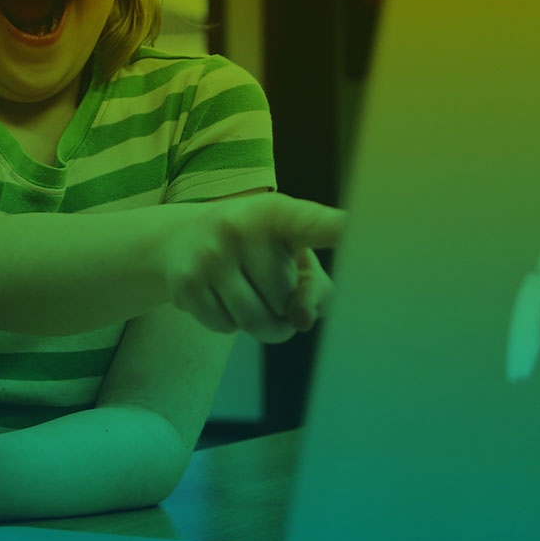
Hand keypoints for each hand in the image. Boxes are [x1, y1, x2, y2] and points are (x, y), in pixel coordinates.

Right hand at [160, 195, 344, 342]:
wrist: (179, 239)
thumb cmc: (256, 249)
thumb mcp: (292, 253)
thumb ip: (317, 288)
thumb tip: (302, 320)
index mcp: (278, 212)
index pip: (315, 224)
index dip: (341, 230)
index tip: (360, 227)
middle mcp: (240, 227)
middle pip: (286, 300)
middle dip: (283, 306)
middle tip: (266, 282)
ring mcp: (209, 254)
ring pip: (257, 322)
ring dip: (262, 324)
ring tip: (250, 297)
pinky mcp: (186, 283)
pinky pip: (226, 328)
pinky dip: (229, 323)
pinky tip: (219, 296)